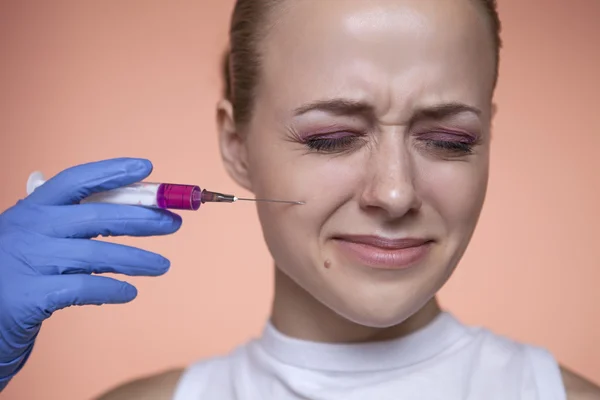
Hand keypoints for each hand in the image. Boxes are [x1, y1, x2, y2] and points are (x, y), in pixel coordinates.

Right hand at [0, 158, 181, 389]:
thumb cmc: (20, 267)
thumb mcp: (40, 234)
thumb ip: (76, 220)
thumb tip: (139, 210)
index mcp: (34, 207)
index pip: (76, 180)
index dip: (112, 171)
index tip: (147, 167)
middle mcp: (30, 228)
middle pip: (97, 216)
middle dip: (142, 219)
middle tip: (173, 223)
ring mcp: (29, 261)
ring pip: (96, 254)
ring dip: (137, 259)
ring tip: (163, 265)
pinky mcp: (30, 296)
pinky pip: (83, 288)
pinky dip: (112, 290)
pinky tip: (130, 292)